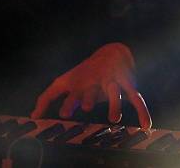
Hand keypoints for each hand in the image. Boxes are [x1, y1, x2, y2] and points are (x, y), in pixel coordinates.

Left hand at [31, 43, 150, 127]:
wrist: (112, 53)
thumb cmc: (84, 73)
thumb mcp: (65, 82)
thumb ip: (48, 97)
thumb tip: (33, 116)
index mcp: (80, 83)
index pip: (73, 93)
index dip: (69, 103)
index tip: (64, 114)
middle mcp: (96, 82)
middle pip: (92, 90)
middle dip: (89, 97)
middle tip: (85, 106)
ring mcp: (112, 82)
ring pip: (114, 93)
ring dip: (114, 103)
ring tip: (113, 118)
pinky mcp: (128, 85)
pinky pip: (137, 98)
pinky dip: (143, 111)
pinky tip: (146, 125)